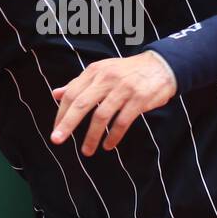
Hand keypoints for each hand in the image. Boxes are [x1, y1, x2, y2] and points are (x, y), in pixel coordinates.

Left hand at [50, 51, 177, 156]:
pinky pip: (122, 122)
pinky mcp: (139, 99)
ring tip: (86, 151)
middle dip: (67, 124)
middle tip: (57, 140)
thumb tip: (55, 94)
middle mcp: (107, 78)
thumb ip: (79, 83)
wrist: (161, 66)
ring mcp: (123, 89)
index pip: (72, 93)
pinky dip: (113, 136)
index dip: (61, 113)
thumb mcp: (101, 71)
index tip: (55, 129)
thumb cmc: (127, 72)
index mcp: (95, 71)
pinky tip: (108, 145)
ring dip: (91, 136)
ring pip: (101, 116)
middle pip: (82, 104)